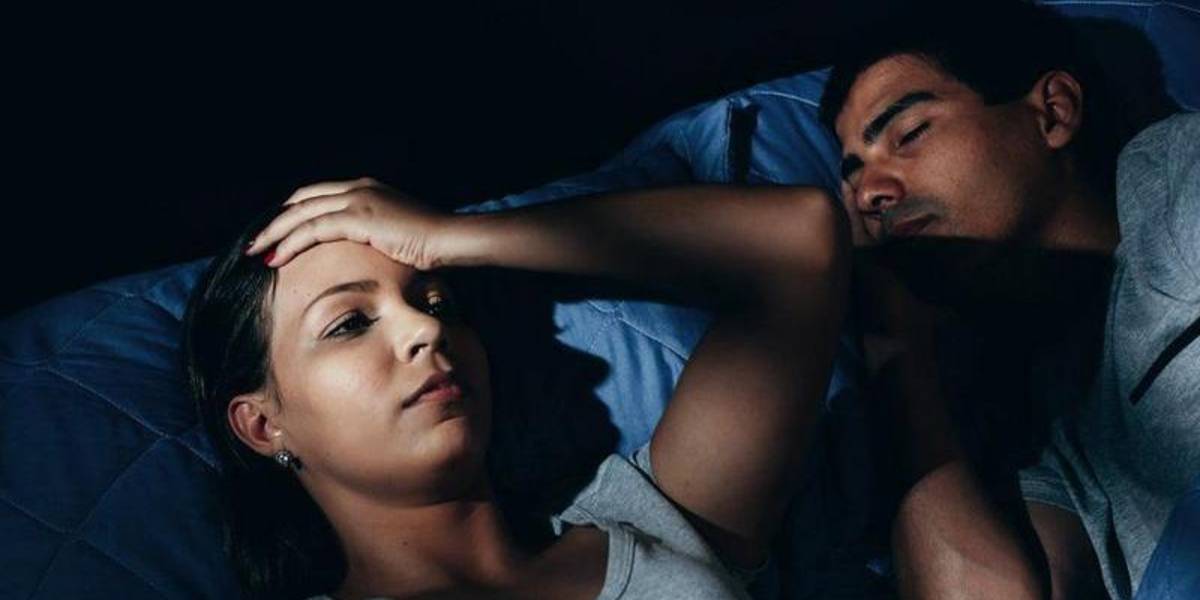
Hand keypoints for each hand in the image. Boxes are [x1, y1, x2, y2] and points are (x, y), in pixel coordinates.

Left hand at [244, 177, 447, 269]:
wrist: (451, 239)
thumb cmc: (433, 244)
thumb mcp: (400, 234)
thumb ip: (379, 235)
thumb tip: (367, 252)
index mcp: (368, 189)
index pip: (318, 195)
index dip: (295, 212)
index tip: (279, 231)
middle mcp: (359, 188)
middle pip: (302, 200)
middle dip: (276, 220)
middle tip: (256, 241)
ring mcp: (357, 200)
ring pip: (301, 213)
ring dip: (274, 233)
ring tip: (255, 251)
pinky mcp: (357, 217)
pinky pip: (312, 229)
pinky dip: (290, 243)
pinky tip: (276, 258)